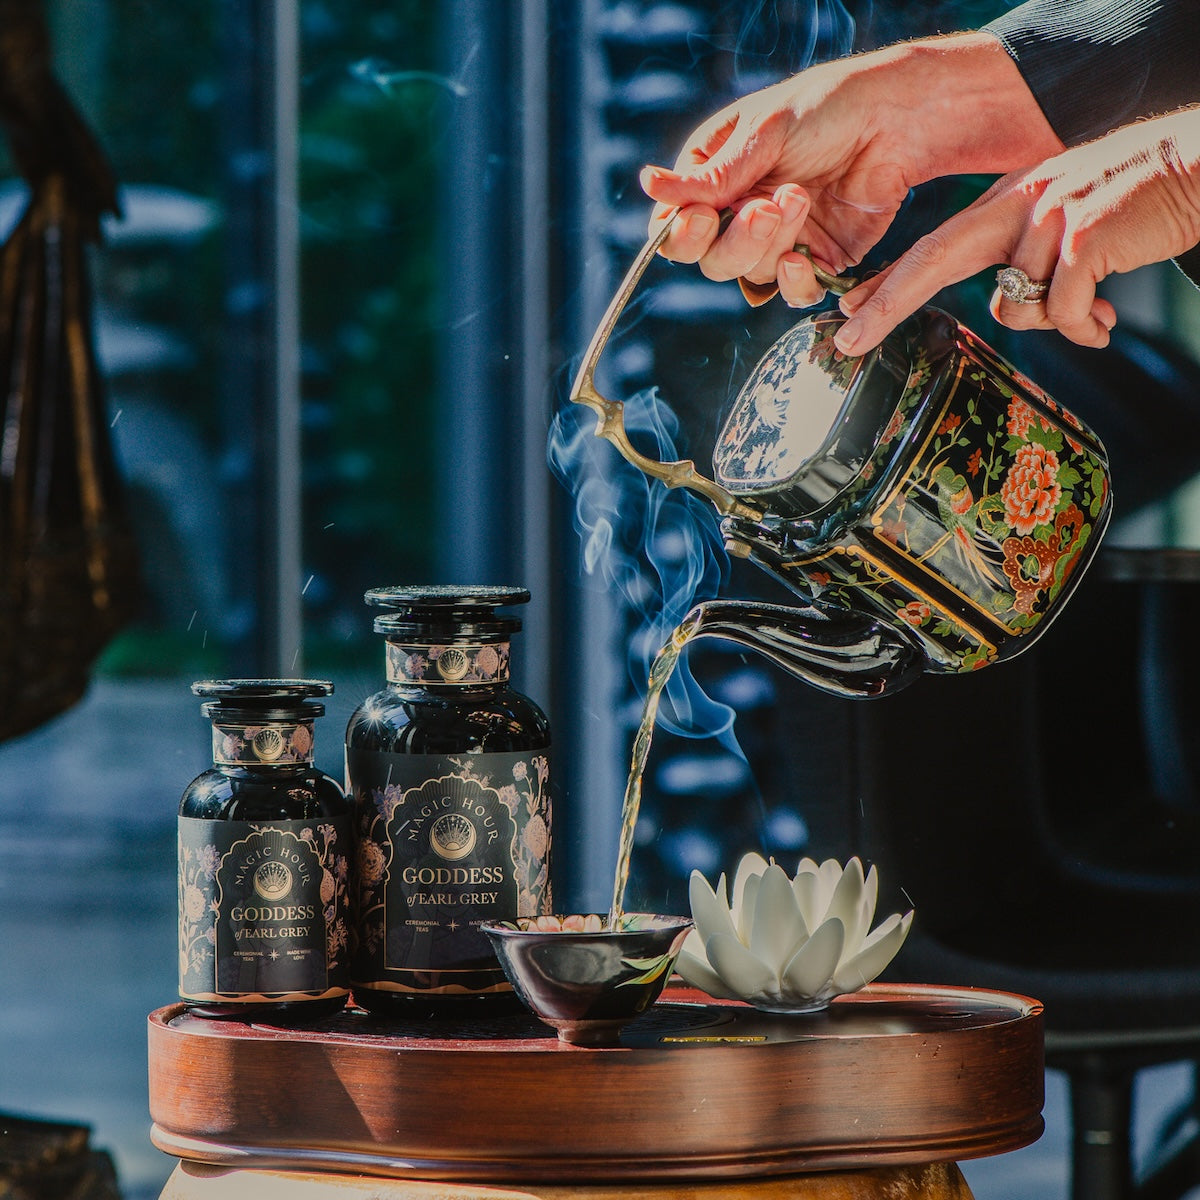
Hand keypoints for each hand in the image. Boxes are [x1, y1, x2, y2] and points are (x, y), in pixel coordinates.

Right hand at [639, 32, 1061, 306]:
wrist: (897, 119)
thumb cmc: (827, 108)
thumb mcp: (762, 135)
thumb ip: (710, 176)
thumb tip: (647, 185)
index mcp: (715, 177)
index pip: (677, 227)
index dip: (684, 234)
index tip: (703, 218)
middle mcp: (740, 213)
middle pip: (711, 260)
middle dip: (737, 238)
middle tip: (766, 205)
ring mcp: (778, 240)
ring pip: (749, 276)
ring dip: (770, 246)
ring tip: (799, 199)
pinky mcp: (817, 260)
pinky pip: (792, 291)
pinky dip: (795, 282)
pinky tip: (805, 257)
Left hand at [835, 106, 1199, 352]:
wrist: (1196, 165)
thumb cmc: (1131, 204)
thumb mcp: (1063, 226)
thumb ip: (1026, 264)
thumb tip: (1009, 313)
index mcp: (1006, 202)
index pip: (931, 245)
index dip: (886, 280)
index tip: (844, 311)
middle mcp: (1017, 203)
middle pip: (933, 260)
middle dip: (885, 304)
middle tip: (847, 340)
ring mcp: (1049, 217)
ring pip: (1017, 306)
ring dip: (1055, 323)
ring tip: (1092, 310)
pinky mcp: (1084, 236)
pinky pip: (1062, 312)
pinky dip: (1084, 327)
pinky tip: (1106, 317)